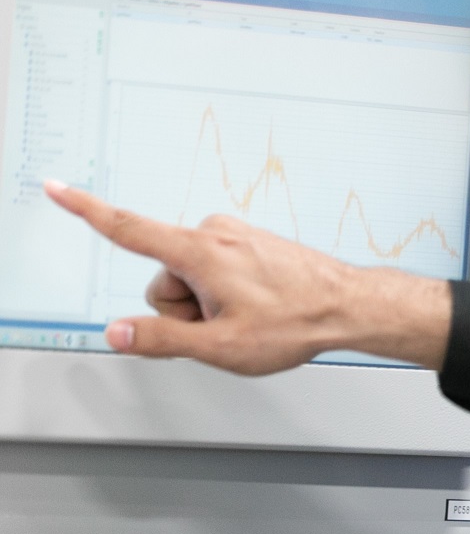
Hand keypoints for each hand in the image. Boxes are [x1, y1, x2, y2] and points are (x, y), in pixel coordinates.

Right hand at [42, 180, 451, 374]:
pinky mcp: (248, 242)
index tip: (57, 187)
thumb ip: (161, 339)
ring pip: (190, 280)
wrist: (349, 306)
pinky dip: (226, 295)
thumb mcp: (220, 346)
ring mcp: (234, 236)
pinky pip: (214, 274)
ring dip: (208, 305)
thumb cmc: (296, 322)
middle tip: (228, 324)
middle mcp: (214, 233)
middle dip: (184, 310)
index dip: (86, 210)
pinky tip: (259, 306)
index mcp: (199, 252)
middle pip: (163, 280)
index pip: (128, 229)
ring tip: (251, 316)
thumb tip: (117, 333)